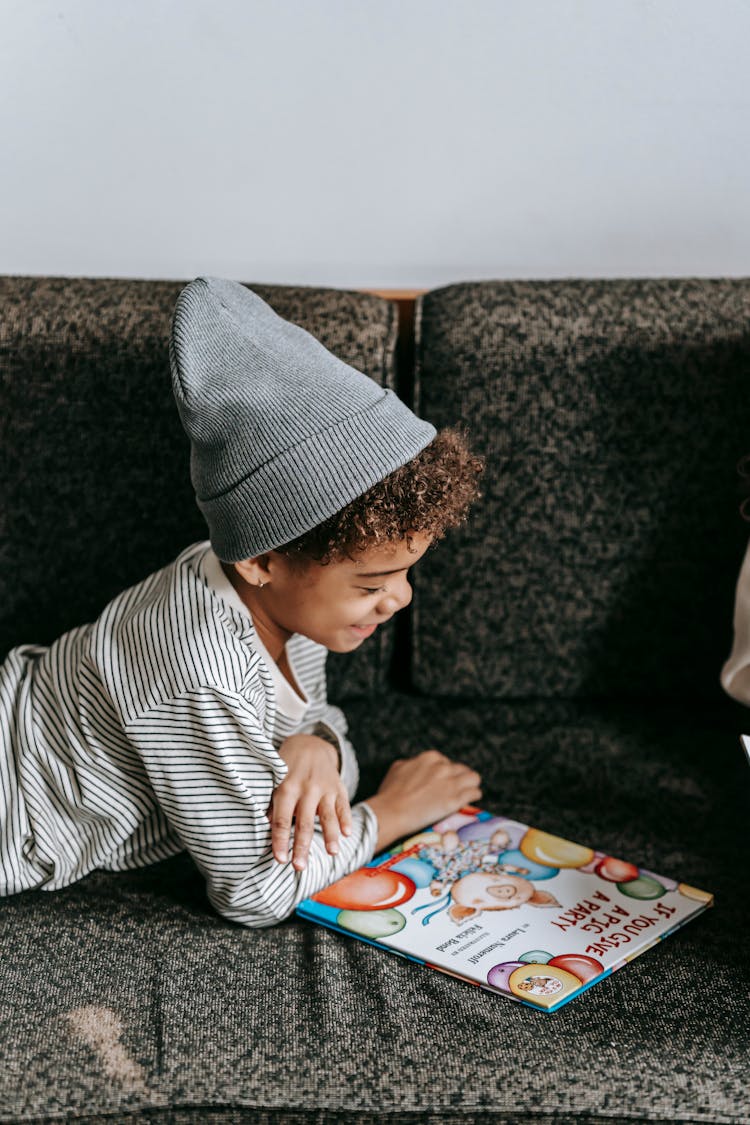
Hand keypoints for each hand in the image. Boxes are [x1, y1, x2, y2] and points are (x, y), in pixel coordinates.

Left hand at [269, 733, 352, 870]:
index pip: (281, 819)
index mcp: (286, 788)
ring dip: (330, 835)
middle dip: (302, 846)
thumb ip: (270, 804)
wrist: (310, 744)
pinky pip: (343, 805)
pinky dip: (346, 819)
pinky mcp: (338, 787)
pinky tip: (347, 834)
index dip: (280, 841)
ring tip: (332, 854)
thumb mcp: (274, 780)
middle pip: (304, 822)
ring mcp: (325, 788)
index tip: (280, 860)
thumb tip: (262, 828)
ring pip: (328, 815)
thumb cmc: (286, 768)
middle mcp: (306, 788)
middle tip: (299, 867)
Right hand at [365, 749, 481, 852]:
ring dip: (470, 785)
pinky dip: (473, 796)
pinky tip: (470, 800)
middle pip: (461, 769)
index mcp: (430, 757)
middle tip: (454, 790)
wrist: (391, 812)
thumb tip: (415, 766)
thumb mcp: (398, 768)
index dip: (445, 774)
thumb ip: (411, 764)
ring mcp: (451, 782)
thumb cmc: (389, 794)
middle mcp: (443, 767)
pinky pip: (475, 793)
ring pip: (473, 778)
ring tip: (467, 793)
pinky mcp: (456, 799)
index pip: (447, 762)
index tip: (442, 783)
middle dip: (458, 779)